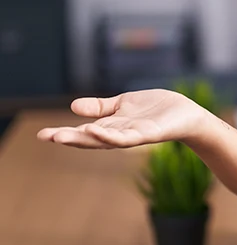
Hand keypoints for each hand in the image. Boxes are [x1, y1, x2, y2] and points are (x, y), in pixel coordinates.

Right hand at [36, 89, 211, 148]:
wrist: (187, 114)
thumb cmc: (156, 110)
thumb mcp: (123, 104)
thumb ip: (101, 107)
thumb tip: (72, 107)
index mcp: (112, 127)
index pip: (84, 132)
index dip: (64, 134)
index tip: (42, 135)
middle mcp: (119, 134)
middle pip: (90, 139)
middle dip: (68, 138)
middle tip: (45, 137)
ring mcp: (132, 136)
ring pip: (105, 140)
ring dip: (84, 138)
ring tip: (63, 135)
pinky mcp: (147, 135)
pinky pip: (126, 138)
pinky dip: (110, 135)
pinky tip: (96, 129)